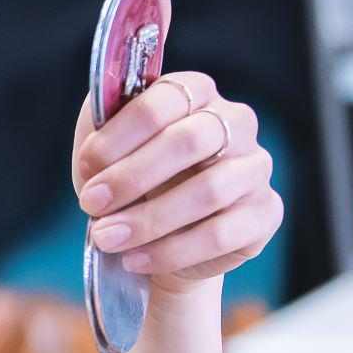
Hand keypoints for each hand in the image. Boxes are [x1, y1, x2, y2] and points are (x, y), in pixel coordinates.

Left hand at [73, 70, 282, 296]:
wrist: (160, 238)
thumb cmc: (131, 183)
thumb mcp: (104, 153)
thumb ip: (96, 136)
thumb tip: (94, 155)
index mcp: (194, 93)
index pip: (161, 102)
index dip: (119, 136)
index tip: (87, 168)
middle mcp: (235, 122)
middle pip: (189, 142)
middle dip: (131, 177)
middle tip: (91, 204)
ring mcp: (256, 167)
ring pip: (209, 191)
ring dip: (149, 219)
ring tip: (107, 237)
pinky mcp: (265, 213)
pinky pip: (223, 234)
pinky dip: (172, 251)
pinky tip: (137, 259)